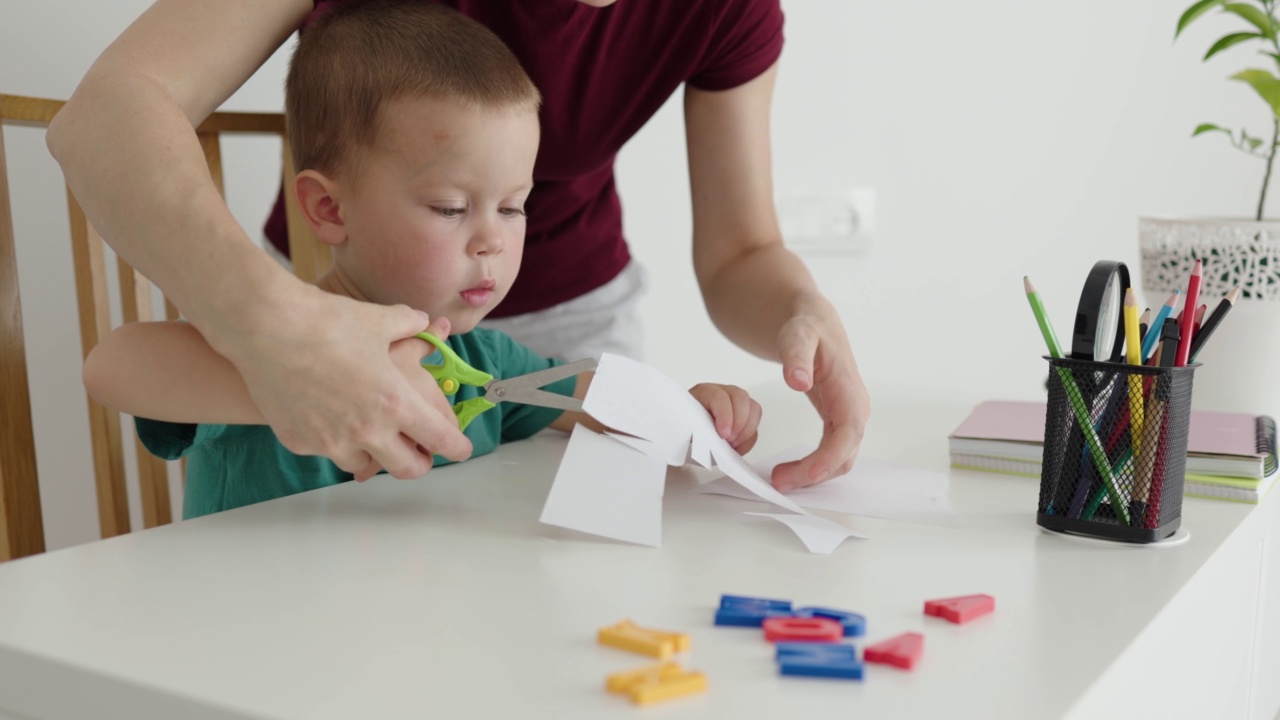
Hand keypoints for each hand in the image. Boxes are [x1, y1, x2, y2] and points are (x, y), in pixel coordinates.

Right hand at [211, 284, 472, 482]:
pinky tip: (333, 422)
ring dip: (377, 455)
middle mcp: (367, 430)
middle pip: (408, 468)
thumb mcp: (380, 320)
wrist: (266, 327)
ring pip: (367, 467)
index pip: (440, 439)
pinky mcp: (300, 442)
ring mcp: (332, 441)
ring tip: (376, 436)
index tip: (461, 449)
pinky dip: (337, 443)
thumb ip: (411, 326)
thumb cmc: (327, 321)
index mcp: (396, 402)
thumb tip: (426, 324)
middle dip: (421, 462)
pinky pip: (328, 453)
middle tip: (422, 452)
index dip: (457, 447)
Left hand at [689, 383, 761, 454]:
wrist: (687, 431)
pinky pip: (755, 423)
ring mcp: (736, 402)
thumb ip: (696, 429)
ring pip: (754, 408)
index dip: (725, 415)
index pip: (719, 396)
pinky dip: (749, 437)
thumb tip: (709, 437)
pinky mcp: (745, 414)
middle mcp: (722, 392)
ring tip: (733, 444)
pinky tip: (736, 446)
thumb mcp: (686, 426)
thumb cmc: (685, 427)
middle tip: (729, 440)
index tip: (723, 434)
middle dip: (739, 422)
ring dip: (746, 430)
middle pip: (741, 397)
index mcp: (704, 392)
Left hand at [770, 307, 870, 490]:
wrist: (814, 323)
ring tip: (781, 478)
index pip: (847, 434)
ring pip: (841, 459)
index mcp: (849, 390)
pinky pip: (833, 453)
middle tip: (779, 482)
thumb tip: (798, 380)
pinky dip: (815, 467)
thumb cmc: (807, 328)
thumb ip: (796, 356)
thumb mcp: (797, 335)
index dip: (827, 459)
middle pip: (845, 454)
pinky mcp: (839, 421)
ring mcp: (849, 417)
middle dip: (815, 474)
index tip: (802, 474)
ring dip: (814, 475)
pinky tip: (792, 470)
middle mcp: (855, 408)